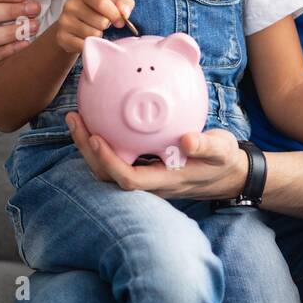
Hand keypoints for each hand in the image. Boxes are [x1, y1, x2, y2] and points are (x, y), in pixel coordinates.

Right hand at [55, 0, 134, 55]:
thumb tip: (124, 14)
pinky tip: (88, 40)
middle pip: (100, 22)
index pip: (101, 3)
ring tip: (94, 31)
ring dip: (99, 36)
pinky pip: (84, 46)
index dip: (115, 15)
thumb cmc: (99, 11)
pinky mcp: (61, 37)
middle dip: (106, 26)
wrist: (75, 25)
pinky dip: (90, 45)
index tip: (120, 22)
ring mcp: (64, 21)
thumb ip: (125, 3)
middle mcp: (70, 4)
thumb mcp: (114, 2)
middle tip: (102, 25)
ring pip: (93, 35)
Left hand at [64, 111, 248, 201]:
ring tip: (76, 118)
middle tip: (75, 119)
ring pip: (107, 170)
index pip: (129, 179)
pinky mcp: (143, 169)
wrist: (228, 174)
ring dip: (88, 146)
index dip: (109, 162)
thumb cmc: (223, 161)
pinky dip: (101, 143)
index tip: (96, 137)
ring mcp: (144, 178)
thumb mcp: (222, 150)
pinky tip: (95, 120)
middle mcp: (150, 184)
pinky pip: (116, 159)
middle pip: (108, 176)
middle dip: (87, 151)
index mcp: (166, 181)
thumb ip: (206, 146)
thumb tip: (186, 141)